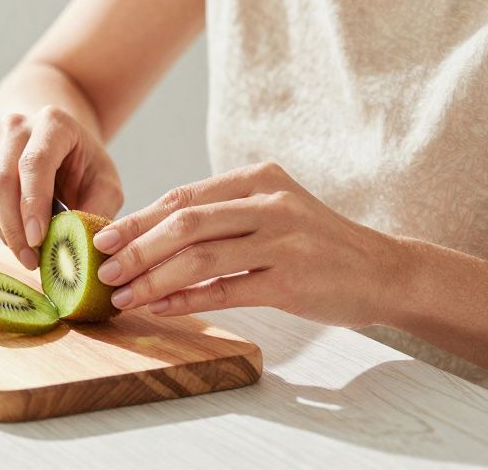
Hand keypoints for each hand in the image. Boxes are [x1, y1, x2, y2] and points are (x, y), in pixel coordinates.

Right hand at [0, 106, 123, 270]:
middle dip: (15, 226)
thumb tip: (79, 245)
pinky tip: (20, 240)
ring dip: (6, 231)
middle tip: (31, 260)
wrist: (59, 143)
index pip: (34, 163)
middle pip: (3, 180)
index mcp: (52, 123)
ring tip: (29, 256)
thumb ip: (97, 210)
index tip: (38, 239)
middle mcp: (16, 128)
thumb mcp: (105, 182)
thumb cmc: (85, 164)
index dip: (33, 203)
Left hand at [92, 162, 401, 327]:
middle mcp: (269, 203)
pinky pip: (225, 290)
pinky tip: (160, 308)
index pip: (183, 196)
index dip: (138, 219)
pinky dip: (186, 300)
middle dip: (135, 248)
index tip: (103, 237)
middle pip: (184, 223)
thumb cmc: (317, 244)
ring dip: (153, 278)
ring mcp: (283, 241)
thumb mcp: (272, 211)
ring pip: (199, 257)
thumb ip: (222, 215)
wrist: (385, 271)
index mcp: (258, 178)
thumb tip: (150, 234)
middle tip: (102, 269)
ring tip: (122, 295)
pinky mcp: (291, 280)